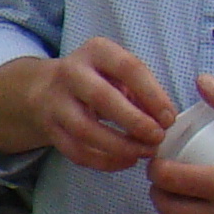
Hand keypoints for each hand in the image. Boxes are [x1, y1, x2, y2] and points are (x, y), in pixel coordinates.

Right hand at [19, 37, 175, 170]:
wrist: (44, 89)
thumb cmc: (95, 80)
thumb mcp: (117, 73)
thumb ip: (140, 92)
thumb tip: (162, 120)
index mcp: (96, 51)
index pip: (128, 68)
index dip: (152, 95)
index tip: (168, 118)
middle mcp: (71, 72)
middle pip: (102, 97)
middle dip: (135, 121)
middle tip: (157, 138)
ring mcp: (55, 101)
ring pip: (85, 129)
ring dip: (120, 146)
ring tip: (143, 152)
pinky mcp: (49, 129)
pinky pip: (75, 151)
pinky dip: (104, 161)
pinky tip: (125, 161)